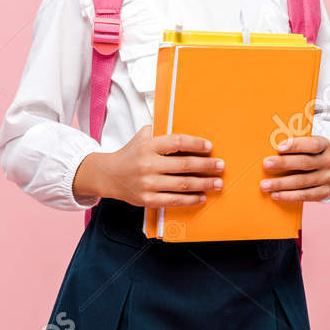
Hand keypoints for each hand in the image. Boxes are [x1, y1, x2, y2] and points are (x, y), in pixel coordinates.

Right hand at [73, 127, 223, 207]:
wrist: (108, 175)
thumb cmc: (130, 155)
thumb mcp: (141, 137)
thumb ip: (160, 132)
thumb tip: (184, 129)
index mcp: (148, 146)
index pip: (177, 142)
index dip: (196, 144)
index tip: (209, 147)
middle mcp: (148, 164)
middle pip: (185, 165)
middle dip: (207, 165)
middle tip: (220, 166)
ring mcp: (148, 183)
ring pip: (183, 184)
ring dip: (204, 183)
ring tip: (217, 182)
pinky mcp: (147, 199)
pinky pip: (174, 200)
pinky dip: (191, 199)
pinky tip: (202, 196)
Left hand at [261, 135, 329, 203]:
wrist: (321, 171)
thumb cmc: (305, 154)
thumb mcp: (303, 146)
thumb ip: (291, 146)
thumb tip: (268, 148)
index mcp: (324, 145)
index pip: (312, 144)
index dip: (296, 145)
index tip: (279, 147)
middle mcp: (328, 161)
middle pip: (305, 163)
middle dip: (284, 163)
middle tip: (266, 164)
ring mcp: (327, 178)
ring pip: (303, 181)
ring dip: (282, 183)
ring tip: (265, 185)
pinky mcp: (323, 192)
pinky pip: (305, 196)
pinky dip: (289, 196)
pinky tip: (275, 195)